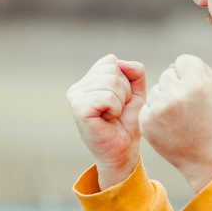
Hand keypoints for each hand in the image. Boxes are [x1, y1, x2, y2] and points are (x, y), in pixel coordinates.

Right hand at [66, 55, 145, 189]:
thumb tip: (120, 62)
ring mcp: (75, 96)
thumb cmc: (127, 122)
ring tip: (113, 115)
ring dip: (121, 101)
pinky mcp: (78, 108)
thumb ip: (134, 71)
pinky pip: (108, 96)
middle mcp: (78, 86)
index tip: (120, 100)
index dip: (126, 81)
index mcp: (88, 80)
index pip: (112, 61)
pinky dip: (115, 108)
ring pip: (112, 82)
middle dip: (125, 91)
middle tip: (117, 110)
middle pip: (113, 70)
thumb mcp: (136, 92)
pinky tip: (108, 119)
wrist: (123, 149)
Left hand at [139, 54, 211, 193]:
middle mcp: (177, 92)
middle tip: (187, 107)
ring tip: (179, 118)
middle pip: (167, 74)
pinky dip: (156, 114)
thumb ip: (200, 70)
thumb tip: (174, 65)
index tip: (195, 91)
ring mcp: (160, 108)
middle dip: (176, 86)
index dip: (189, 74)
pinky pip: (148, 106)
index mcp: (198, 82)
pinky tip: (169, 126)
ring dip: (164, 99)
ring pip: (155, 90)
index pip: (182, 60)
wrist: (207, 158)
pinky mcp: (147, 121)